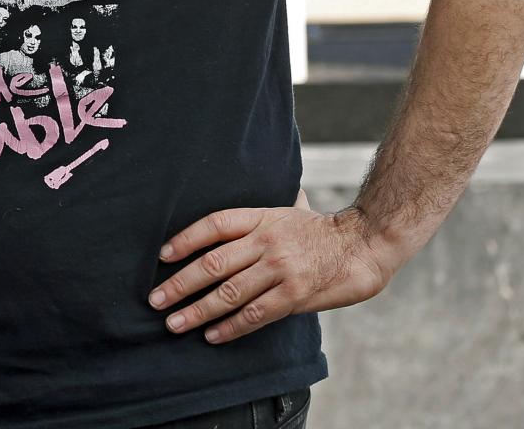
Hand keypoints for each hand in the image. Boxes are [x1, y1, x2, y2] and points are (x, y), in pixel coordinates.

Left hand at [148, 187, 396, 343]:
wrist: (368, 244)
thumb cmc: (326, 230)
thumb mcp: (294, 208)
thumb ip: (272, 207)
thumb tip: (272, 188)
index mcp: (261, 218)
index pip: (213, 225)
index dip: (184, 239)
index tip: (161, 255)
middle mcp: (265, 242)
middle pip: (212, 263)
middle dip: (179, 284)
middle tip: (155, 300)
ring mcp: (280, 269)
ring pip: (229, 293)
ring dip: (197, 310)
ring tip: (174, 323)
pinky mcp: (295, 295)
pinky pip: (255, 314)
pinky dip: (231, 327)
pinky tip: (212, 335)